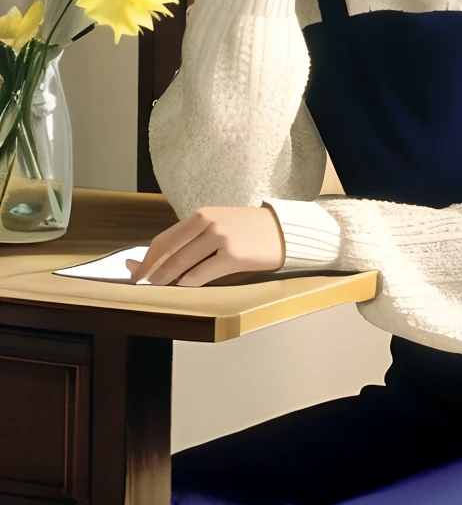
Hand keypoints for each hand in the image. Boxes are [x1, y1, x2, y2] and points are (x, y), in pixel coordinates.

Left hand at [125, 205, 286, 286]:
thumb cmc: (250, 231)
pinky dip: (186, 285)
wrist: (284, 232)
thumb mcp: (220, 225)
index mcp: (202, 215)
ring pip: (181, 264)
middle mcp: (209, 223)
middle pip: (168, 252)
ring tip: (156, 290)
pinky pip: (200, 275)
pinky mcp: (233, 256)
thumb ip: (192, 239)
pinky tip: (181, 290)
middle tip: (138, 286)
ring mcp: (221, 238)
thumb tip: (158, 258)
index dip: (145, 259)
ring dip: (165, 280)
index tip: (133, 272)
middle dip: (149, 272)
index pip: (165, 239)